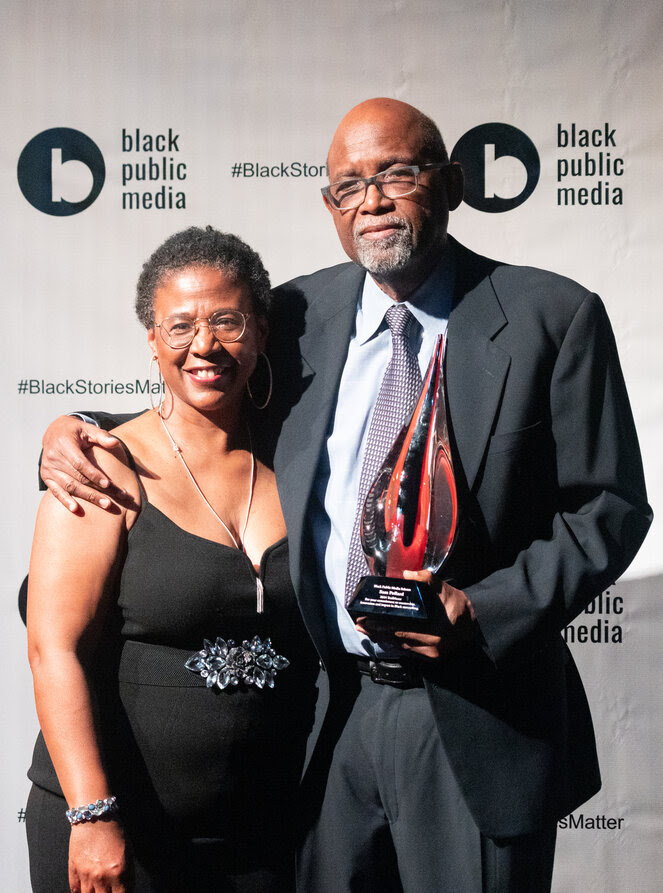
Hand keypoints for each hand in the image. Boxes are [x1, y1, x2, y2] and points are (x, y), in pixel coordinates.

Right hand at [41, 416, 122, 512]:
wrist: (54, 433)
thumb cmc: (75, 431)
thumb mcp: (87, 429)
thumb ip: (101, 436)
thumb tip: (115, 443)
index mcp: (64, 444)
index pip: (80, 463)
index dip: (94, 474)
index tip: (108, 484)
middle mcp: (53, 457)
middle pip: (77, 478)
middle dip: (96, 490)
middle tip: (112, 501)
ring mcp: (49, 468)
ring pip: (69, 487)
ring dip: (87, 497)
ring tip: (105, 504)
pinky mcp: (46, 477)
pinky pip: (56, 491)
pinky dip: (65, 500)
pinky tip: (75, 509)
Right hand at [68, 819, 130, 891]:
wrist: (95, 815)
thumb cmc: (114, 830)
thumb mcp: (129, 852)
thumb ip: (128, 874)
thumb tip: (126, 889)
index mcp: (119, 871)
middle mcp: (102, 876)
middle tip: (110, 890)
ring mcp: (86, 875)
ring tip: (98, 890)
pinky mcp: (73, 870)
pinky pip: (75, 890)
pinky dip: (79, 892)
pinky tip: (84, 889)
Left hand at [355, 570, 476, 659]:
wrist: (474, 624)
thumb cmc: (457, 605)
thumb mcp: (444, 588)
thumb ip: (426, 579)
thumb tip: (406, 574)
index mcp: (434, 630)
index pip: (401, 628)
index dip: (381, 625)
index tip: (366, 619)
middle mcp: (431, 647)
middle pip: (397, 639)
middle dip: (377, 632)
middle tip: (360, 625)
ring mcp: (431, 655)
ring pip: (401, 647)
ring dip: (383, 638)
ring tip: (367, 630)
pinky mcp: (430, 658)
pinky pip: (408, 650)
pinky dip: (395, 643)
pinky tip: (383, 637)